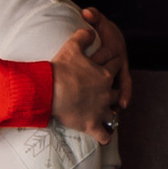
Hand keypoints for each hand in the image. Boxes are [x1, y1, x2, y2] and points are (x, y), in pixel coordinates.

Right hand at [50, 25, 117, 141]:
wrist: (48, 90)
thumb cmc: (60, 68)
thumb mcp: (72, 46)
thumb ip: (84, 36)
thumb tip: (91, 31)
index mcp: (105, 74)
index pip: (117, 65)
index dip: (114, 62)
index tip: (112, 63)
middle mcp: (107, 93)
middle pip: (119, 91)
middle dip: (116, 90)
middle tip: (111, 90)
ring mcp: (100, 110)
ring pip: (114, 114)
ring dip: (112, 113)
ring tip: (108, 113)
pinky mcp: (91, 124)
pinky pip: (103, 134)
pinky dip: (104, 136)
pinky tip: (103, 137)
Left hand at [78, 5, 132, 111]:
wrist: (113, 36)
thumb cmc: (103, 31)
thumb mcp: (98, 21)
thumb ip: (93, 15)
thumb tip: (85, 12)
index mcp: (114, 46)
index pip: (107, 53)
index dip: (97, 58)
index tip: (89, 63)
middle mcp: (120, 60)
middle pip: (113, 72)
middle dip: (106, 81)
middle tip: (95, 92)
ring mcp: (121, 71)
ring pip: (123, 84)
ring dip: (122, 95)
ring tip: (119, 106)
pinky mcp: (120, 79)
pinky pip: (123, 90)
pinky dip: (123, 98)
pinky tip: (119, 108)